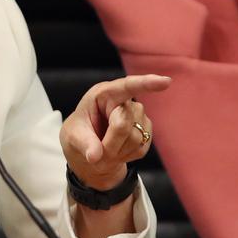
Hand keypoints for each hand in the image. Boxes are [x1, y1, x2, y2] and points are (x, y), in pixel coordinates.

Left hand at [60, 74, 170, 190]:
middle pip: (124, 124)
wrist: (91, 151)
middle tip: (95, 151)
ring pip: (135, 138)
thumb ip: (84, 143)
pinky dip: (126, 155)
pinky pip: (141, 148)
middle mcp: (124, 101)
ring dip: (117, 151)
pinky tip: (118, 151)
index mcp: (104, 94)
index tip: (165, 82)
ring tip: (106, 149)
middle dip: (109, 142)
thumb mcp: (73, 137)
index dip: (146, 84)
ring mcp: (139, 115)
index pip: (126, 86)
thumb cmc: (79, 135)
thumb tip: (95, 155)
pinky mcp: (147, 131)